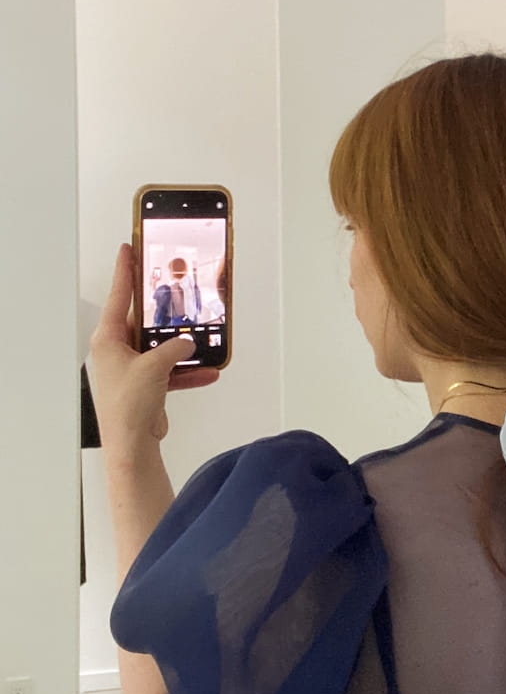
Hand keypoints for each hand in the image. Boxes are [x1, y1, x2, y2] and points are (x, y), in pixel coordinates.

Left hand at [89, 245, 218, 451]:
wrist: (132, 443)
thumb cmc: (128, 405)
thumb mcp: (154, 367)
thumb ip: (174, 348)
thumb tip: (186, 342)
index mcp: (108, 339)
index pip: (117, 295)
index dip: (124, 270)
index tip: (127, 249)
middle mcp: (117, 350)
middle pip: (143, 321)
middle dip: (164, 313)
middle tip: (177, 291)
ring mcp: (132, 368)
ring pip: (160, 347)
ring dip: (182, 347)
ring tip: (202, 338)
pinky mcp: (146, 385)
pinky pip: (170, 370)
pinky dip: (188, 371)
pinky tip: (208, 371)